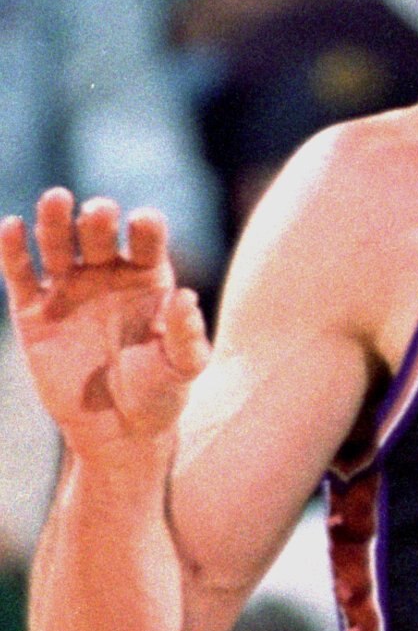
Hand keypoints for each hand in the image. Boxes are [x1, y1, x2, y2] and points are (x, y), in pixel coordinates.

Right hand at [0, 195, 208, 459]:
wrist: (118, 431)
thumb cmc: (159, 394)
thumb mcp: (182, 367)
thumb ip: (186, 334)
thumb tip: (186, 296)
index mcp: (147, 277)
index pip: (146, 237)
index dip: (144, 226)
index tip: (141, 224)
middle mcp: (106, 274)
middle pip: (98, 231)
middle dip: (98, 218)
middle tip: (98, 214)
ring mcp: (69, 289)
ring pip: (57, 243)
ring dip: (55, 219)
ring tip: (56, 199)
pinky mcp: (34, 311)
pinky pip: (19, 273)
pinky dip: (12, 249)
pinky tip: (12, 227)